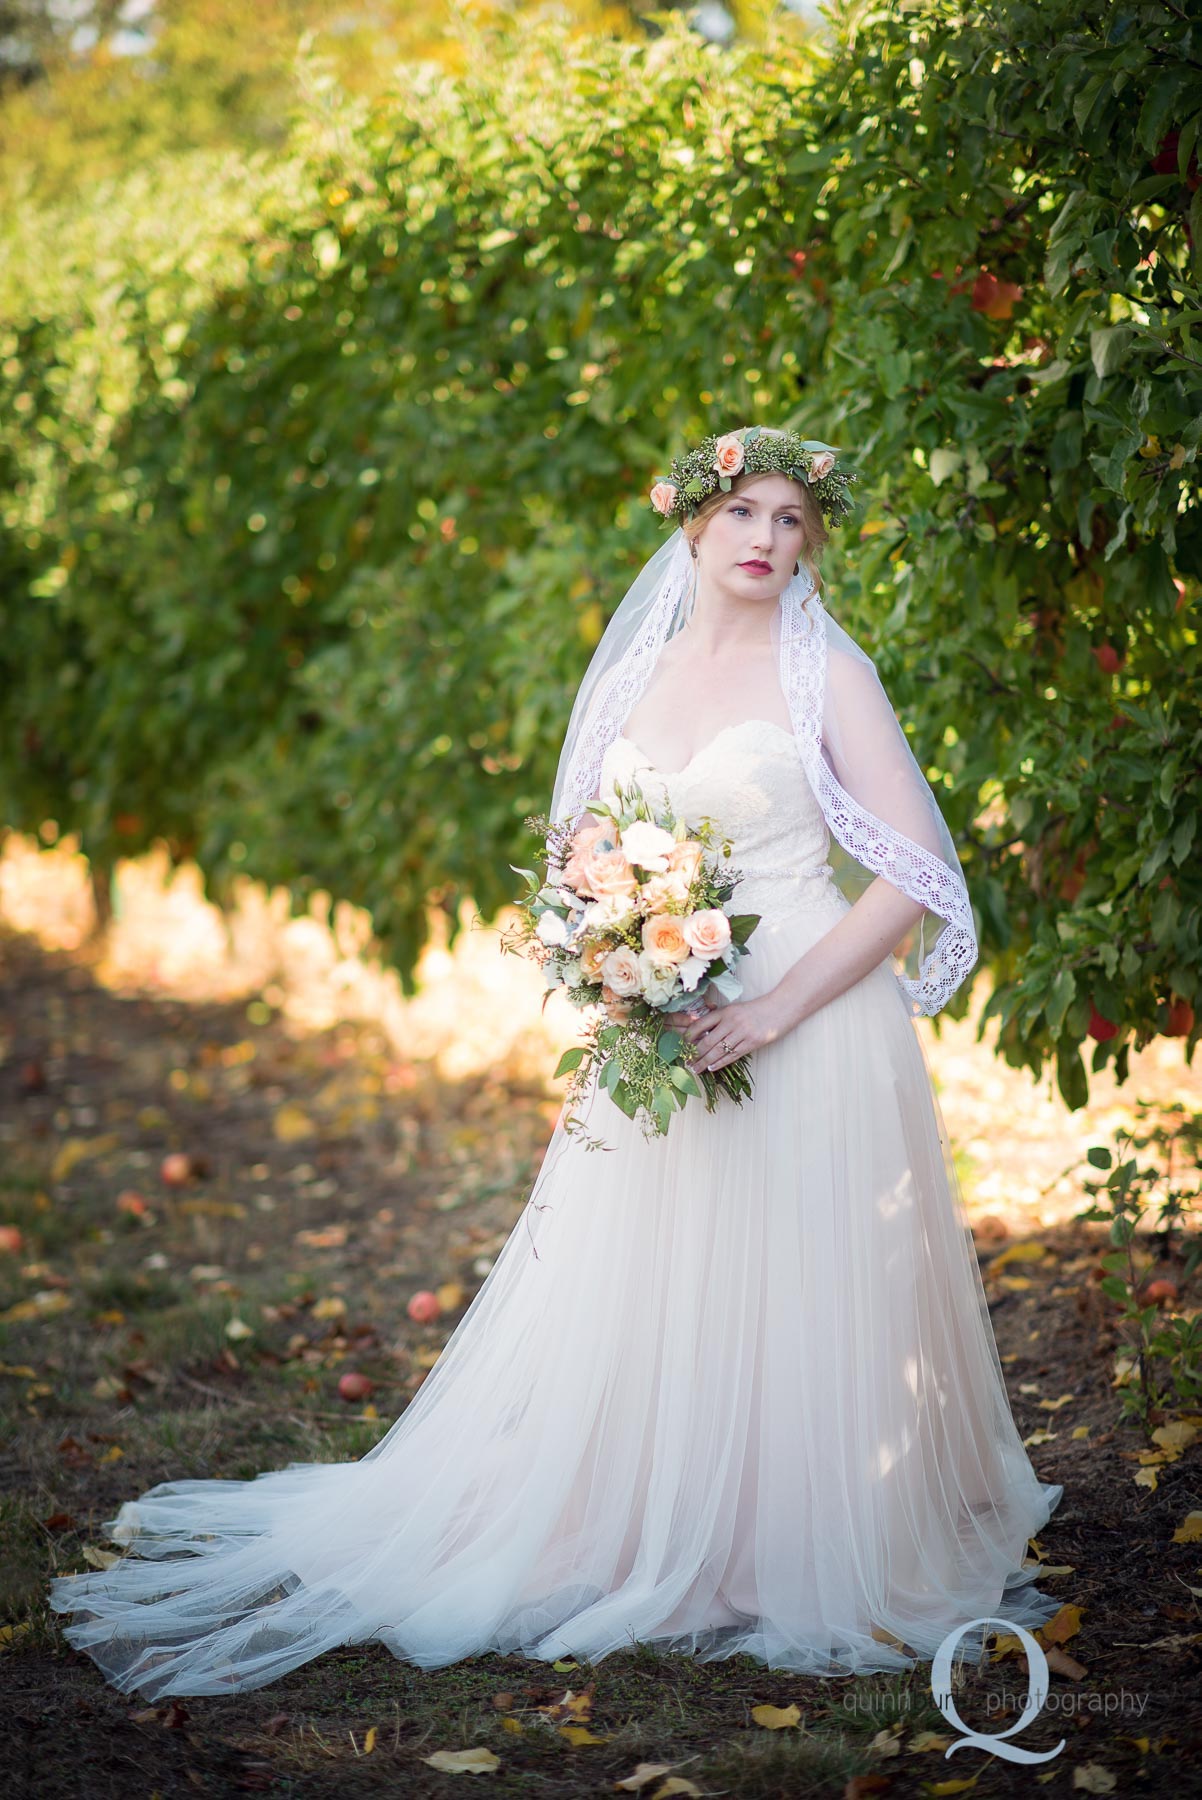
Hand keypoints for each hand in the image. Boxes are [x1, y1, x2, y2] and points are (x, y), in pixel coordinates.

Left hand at [678, 987, 795, 1073]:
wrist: (781, 1007)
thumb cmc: (757, 1009)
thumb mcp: (736, 1009)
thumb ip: (720, 1019)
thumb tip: (702, 1034)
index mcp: (725, 1012)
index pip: (700, 1025)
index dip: (688, 1038)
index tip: (681, 1047)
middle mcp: (731, 1021)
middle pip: (707, 1041)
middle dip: (694, 1054)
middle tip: (685, 1063)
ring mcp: (742, 1032)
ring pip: (718, 1051)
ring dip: (704, 1062)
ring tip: (695, 1069)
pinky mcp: (752, 1042)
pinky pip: (733, 1055)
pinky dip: (720, 1063)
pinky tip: (712, 1068)